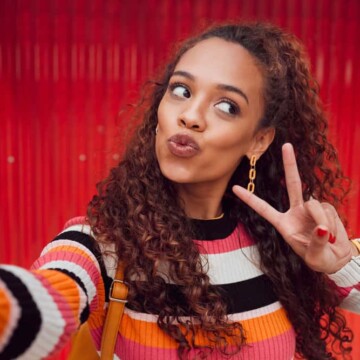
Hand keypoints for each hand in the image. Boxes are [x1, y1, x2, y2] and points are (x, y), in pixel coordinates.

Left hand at [232, 143, 354, 273]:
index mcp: (283, 224)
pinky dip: (331, 223)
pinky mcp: (326, 208)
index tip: (234, 188)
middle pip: (292, 184)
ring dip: (322, 221)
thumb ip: (315, 243)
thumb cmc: (319, 259)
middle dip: (290, 164)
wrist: (337, 260)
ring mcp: (311, 209)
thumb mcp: (314, 257)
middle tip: (286, 145)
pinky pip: (328, 210)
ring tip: (326, 238)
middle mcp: (296, 212)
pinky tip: (332, 234)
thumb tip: (320, 228)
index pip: (263, 208)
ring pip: (314, 203)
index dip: (250, 199)